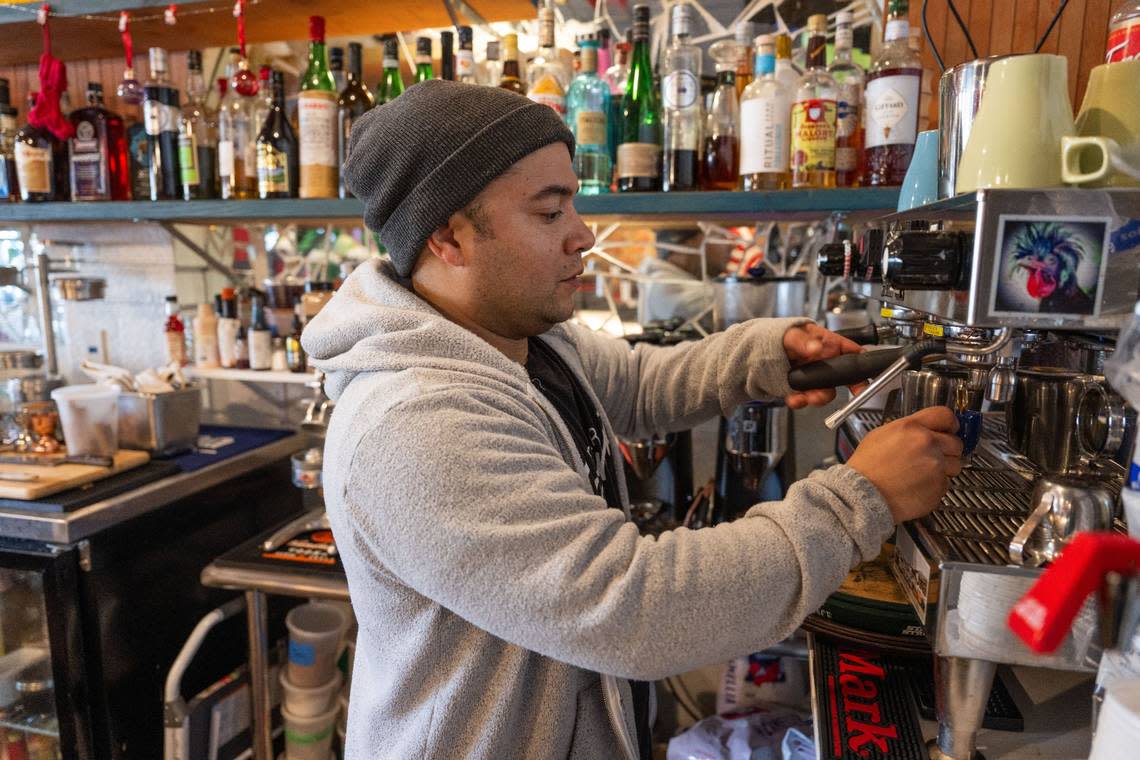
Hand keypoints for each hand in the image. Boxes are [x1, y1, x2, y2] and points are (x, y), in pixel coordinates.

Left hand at [782, 323, 863, 408]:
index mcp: (828, 344)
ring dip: (819, 398)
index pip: (853, 353)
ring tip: (808, 397)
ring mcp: (814, 377)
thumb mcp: (790, 334)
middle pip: (844, 378)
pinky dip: (800, 402)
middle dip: (847, 389)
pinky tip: (793, 399)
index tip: (865, 376)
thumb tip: (816, 346)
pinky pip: (805, 399)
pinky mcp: (802, 388)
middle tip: (852, 394)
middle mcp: (824, 362)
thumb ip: (803, 340)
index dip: (862, 365)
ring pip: (825, 392)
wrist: (759, 351)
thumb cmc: (780, 336)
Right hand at [847, 406, 963, 523]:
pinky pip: (945, 484)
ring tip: (923, 474)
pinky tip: (918, 485)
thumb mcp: (881, 435)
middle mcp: (927, 444)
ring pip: (955, 464)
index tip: (951, 429)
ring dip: (944, 468)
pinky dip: (935, 485)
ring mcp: (935, 466)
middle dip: (948, 450)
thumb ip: (908, 429)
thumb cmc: (867, 468)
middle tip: (933, 457)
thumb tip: (923, 430)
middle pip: (956, 442)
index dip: (951, 424)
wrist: (863, 494)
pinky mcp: (938, 486)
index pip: (945, 416)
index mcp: (912, 428)